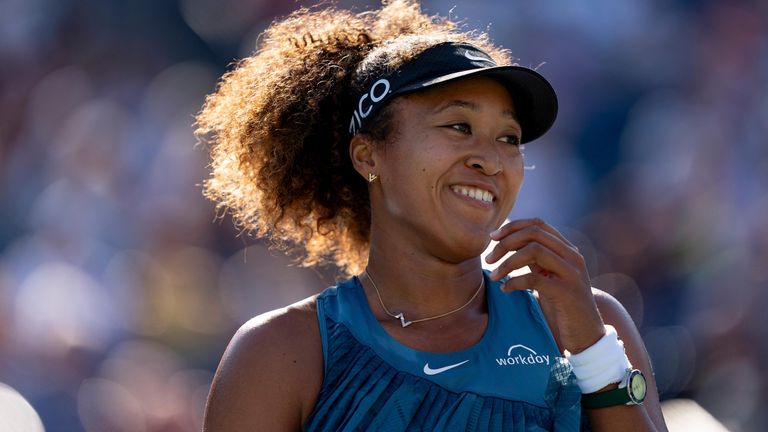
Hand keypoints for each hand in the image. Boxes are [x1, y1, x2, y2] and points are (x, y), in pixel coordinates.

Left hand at [485, 218, 604, 353]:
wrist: (587, 334)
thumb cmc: (562, 304)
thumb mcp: (549, 275)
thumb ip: (535, 258)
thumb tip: (507, 242)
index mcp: (567, 249)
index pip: (538, 224)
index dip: (513, 227)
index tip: (492, 237)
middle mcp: (572, 256)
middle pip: (534, 234)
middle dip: (506, 243)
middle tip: (489, 258)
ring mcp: (572, 273)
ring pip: (534, 251)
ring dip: (508, 262)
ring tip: (493, 276)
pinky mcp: (567, 292)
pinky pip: (534, 279)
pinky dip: (514, 282)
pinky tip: (505, 290)